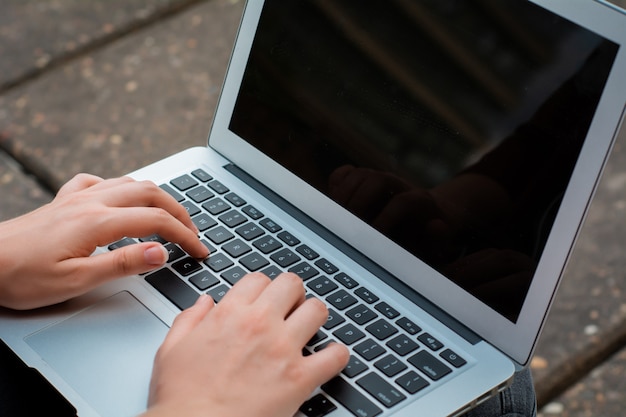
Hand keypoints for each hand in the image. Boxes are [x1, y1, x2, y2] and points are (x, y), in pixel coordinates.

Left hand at [0, 174, 207, 309]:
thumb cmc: (22, 276)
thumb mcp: (76, 280)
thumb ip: (122, 264)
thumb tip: (161, 253)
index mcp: (98, 222)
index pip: (157, 221)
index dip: (185, 236)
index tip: (200, 251)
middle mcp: (91, 202)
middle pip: (151, 194)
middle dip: (180, 212)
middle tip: (193, 233)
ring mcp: (78, 197)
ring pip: (131, 182)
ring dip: (157, 197)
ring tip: (170, 217)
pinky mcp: (65, 200)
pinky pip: (101, 182)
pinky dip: (122, 188)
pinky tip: (121, 200)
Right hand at [144, 273, 349, 416]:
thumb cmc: (182, 397)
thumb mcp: (171, 350)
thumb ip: (190, 320)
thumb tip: (205, 302)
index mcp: (230, 314)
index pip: (259, 279)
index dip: (263, 288)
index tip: (264, 299)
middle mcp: (260, 324)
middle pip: (291, 284)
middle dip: (292, 293)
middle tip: (290, 307)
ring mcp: (284, 349)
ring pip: (317, 310)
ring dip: (314, 316)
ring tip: (309, 327)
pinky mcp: (300, 378)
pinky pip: (335, 355)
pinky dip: (337, 355)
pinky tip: (329, 358)